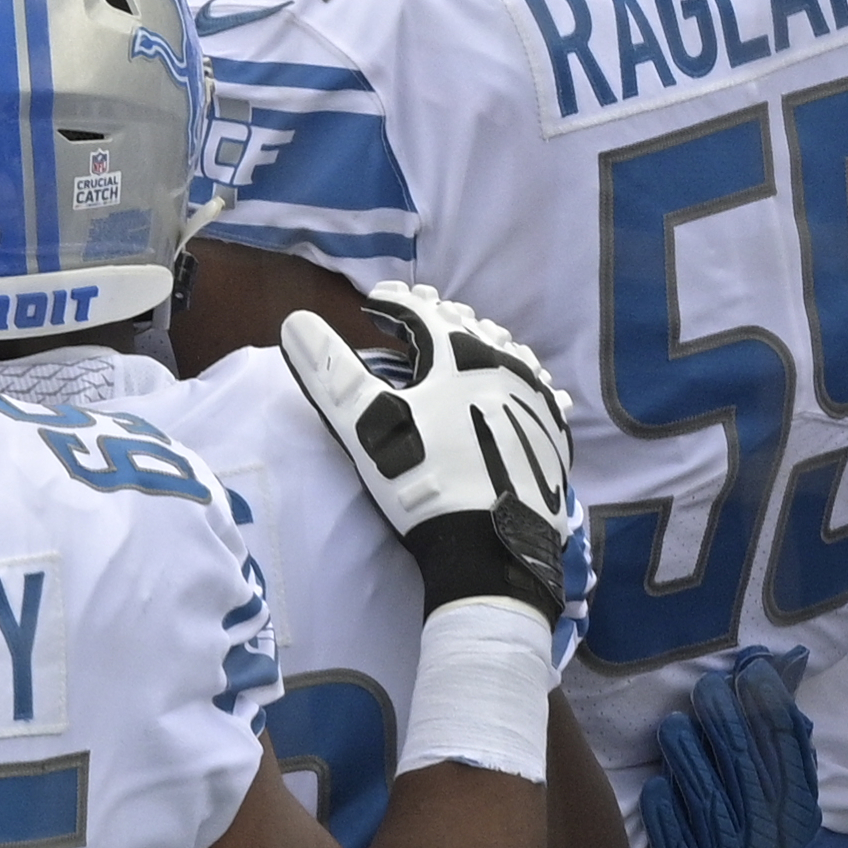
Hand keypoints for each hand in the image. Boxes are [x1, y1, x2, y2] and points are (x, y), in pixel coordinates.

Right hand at [278, 279, 576, 613]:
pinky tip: (527, 384)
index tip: (374, 302)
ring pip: (506, 353)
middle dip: (436, 320)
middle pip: (466, 327)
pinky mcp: (552, 432)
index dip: (393, 303)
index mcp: (457, 353)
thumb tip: (295, 320)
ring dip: (480, 343)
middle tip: (414, 320)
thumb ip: (331, 370)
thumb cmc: (422, 478)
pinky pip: (540, 390)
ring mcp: (534, 398)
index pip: (420, 312)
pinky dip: (522, 378)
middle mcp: (502, 363)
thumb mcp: (367, 423)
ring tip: (465, 345)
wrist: (492, 545)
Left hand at [635, 645, 825, 847]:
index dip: (771, 709)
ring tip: (672, 725)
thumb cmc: (769, 825)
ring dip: (689, 760)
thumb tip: (789, 661)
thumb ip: (784, 727)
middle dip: (725, 724)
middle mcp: (767, 830)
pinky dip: (667, 814)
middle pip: (745, 769)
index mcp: (796, 806)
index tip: (752, 672)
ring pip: (709, 801)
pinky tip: (656, 787)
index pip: (787, 750)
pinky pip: (678, 842)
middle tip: (706, 687)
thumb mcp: (788, 784)